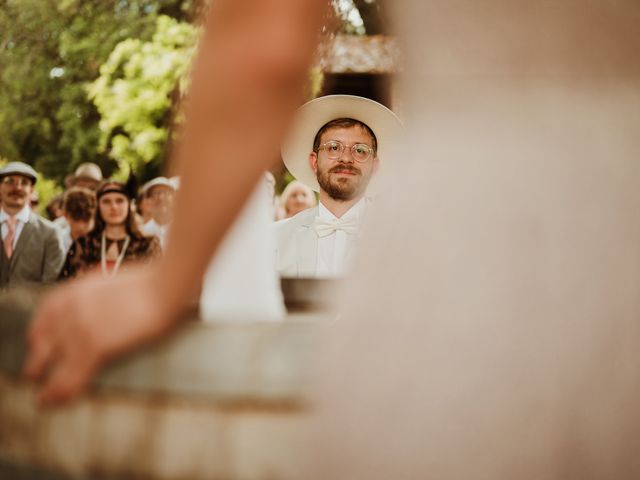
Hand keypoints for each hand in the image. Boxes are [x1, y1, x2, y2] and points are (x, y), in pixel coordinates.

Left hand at [23, 266, 181, 405]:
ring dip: (48, 385)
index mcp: (75, 290)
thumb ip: (98, 294)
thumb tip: (101, 305)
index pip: (44, 316)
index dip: (38, 335)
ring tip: (44, 399)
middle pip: (43, 343)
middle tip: (34, 375)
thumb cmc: (151, 282)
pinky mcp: (95, 346)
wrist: (164, 287)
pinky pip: (72, 376)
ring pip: (54, 365)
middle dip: (37, 362)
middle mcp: (70, 309)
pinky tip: (58, 402)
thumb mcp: (114, 280)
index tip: (36, 345)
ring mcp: (80, 328)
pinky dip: (63, 392)